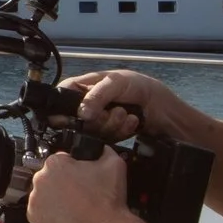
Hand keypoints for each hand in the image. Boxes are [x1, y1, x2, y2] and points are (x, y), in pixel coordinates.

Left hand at [26, 146, 132, 222]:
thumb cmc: (108, 200)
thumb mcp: (115, 165)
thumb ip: (105, 150)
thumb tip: (103, 148)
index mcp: (55, 163)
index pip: (61, 160)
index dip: (72, 168)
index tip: (79, 176)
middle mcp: (40, 179)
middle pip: (49, 177)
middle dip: (62, 183)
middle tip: (78, 193)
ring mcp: (35, 200)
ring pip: (44, 194)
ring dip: (55, 198)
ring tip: (74, 206)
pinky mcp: (33, 217)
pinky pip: (39, 211)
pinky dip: (50, 213)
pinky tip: (66, 215)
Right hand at [59, 69, 175, 141]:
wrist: (161, 105)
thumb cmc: (137, 85)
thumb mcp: (115, 83)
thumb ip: (96, 96)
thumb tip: (81, 114)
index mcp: (81, 88)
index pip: (61, 99)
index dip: (64, 111)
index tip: (74, 118)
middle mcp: (86, 105)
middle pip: (77, 121)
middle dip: (99, 119)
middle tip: (114, 111)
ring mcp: (97, 120)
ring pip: (93, 132)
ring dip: (113, 124)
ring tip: (126, 114)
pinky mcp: (108, 133)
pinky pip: (107, 139)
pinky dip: (121, 130)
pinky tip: (131, 122)